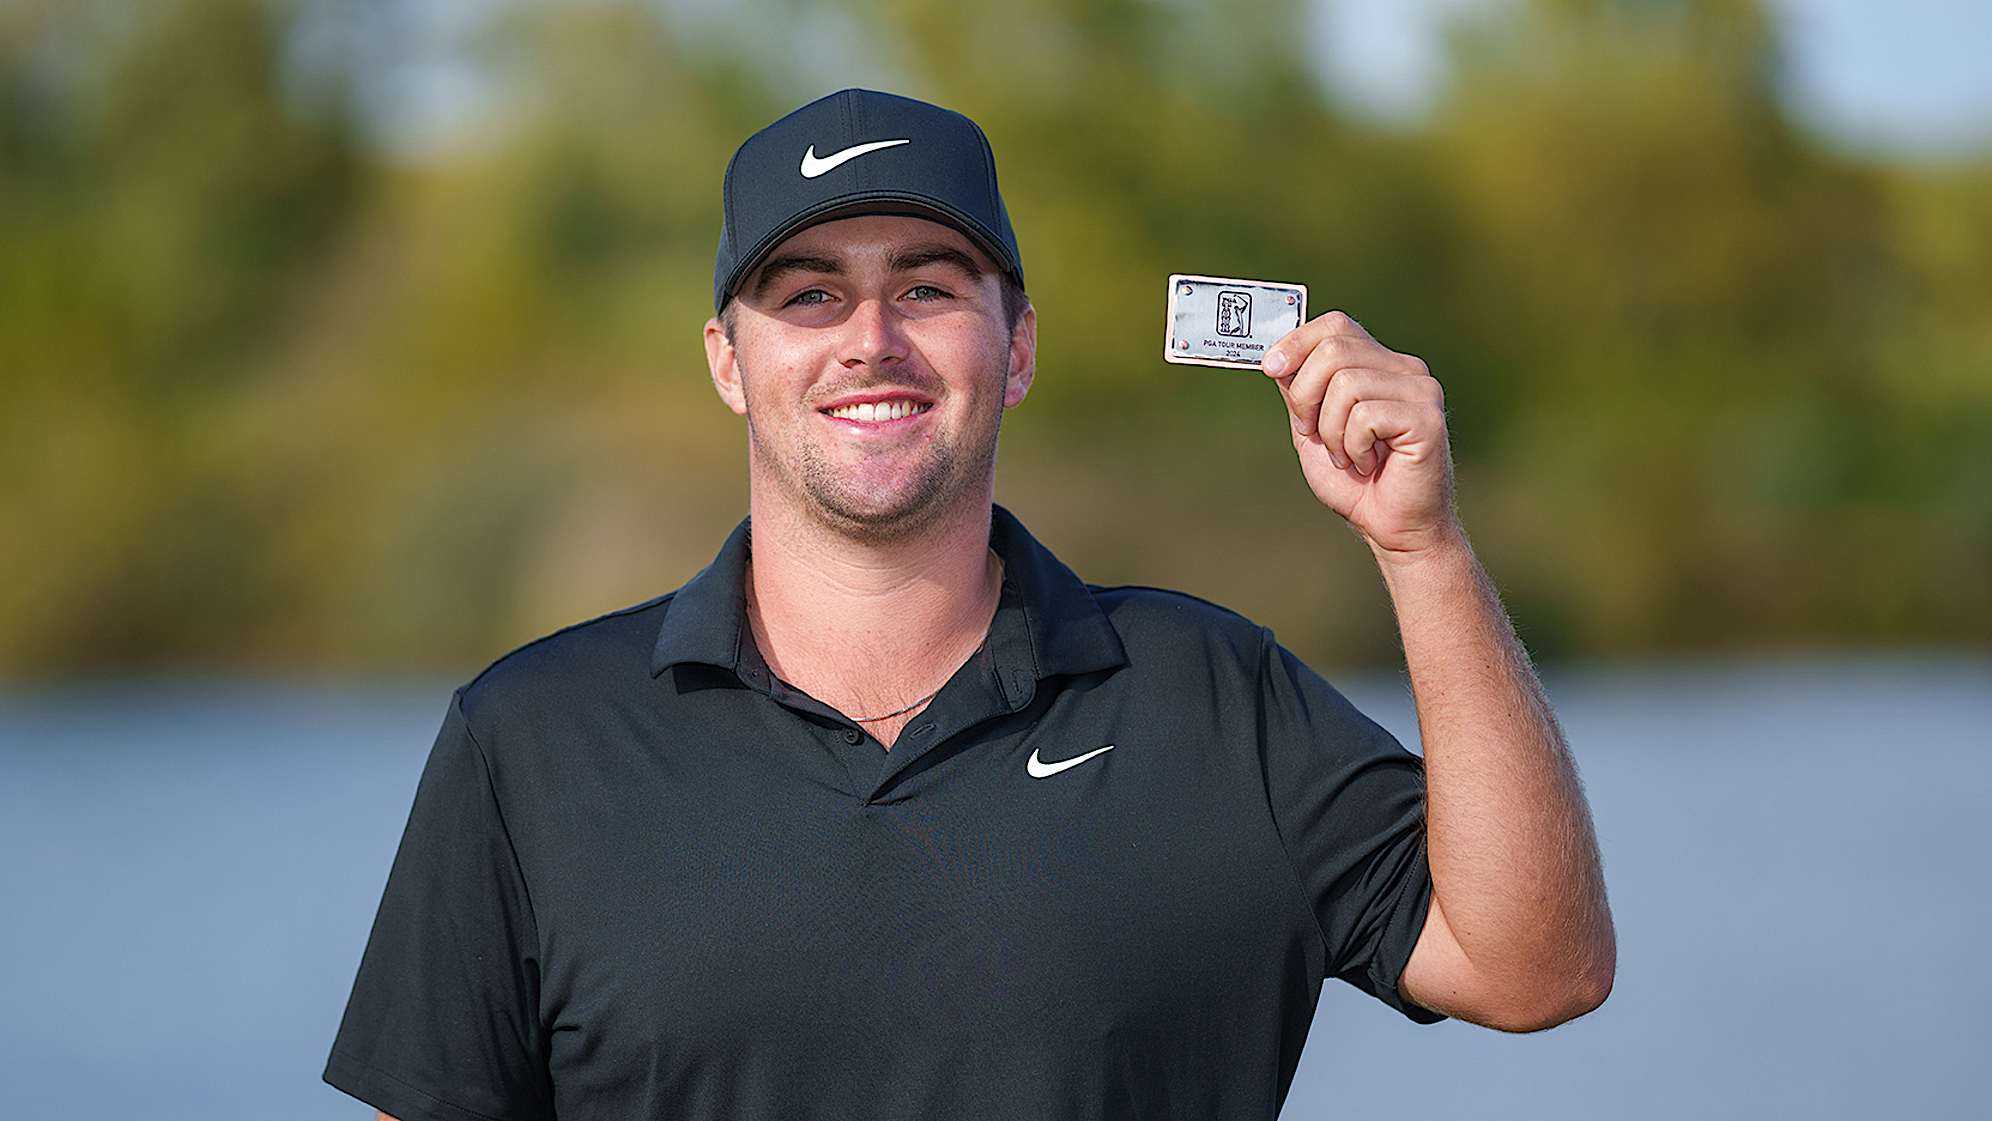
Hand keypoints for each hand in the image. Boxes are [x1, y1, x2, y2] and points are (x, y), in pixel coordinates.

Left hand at [1261, 311, 1462, 561]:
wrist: (1394, 529)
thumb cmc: (1356, 483)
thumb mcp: (1313, 430)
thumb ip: (1299, 392)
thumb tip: (1277, 357)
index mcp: (1381, 365)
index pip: (1336, 325)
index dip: (1297, 341)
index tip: (1271, 369)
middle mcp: (1406, 369)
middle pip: (1334, 349)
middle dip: (1306, 395)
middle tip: (1315, 434)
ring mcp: (1421, 391)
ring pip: (1346, 383)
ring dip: (1331, 431)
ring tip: (1349, 457)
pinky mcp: (1427, 419)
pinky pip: (1365, 415)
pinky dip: (1353, 446)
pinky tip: (1368, 464)